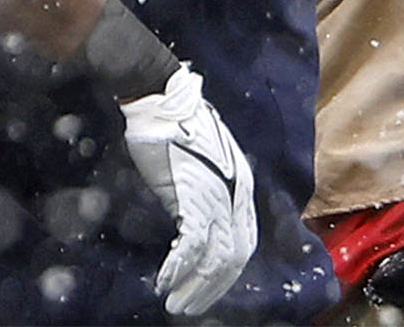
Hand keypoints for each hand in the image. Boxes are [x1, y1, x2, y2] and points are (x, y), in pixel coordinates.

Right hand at [120, 65, 257, 315]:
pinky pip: (191, 244)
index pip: (243, 243)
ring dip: (195, 287)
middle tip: (189, 307)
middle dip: (212, 289)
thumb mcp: (201, 161)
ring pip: (217, 259)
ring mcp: (216, 197)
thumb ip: (205, 189)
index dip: (226, 272)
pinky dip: (178, 267)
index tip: (206, 287)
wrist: (160, 97)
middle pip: (234, 258)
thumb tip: (191, 217)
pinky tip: (164, 279)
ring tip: (176, 303)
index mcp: (242, 188)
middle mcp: (237, 196)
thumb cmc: (174, 123)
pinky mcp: (192, 195)